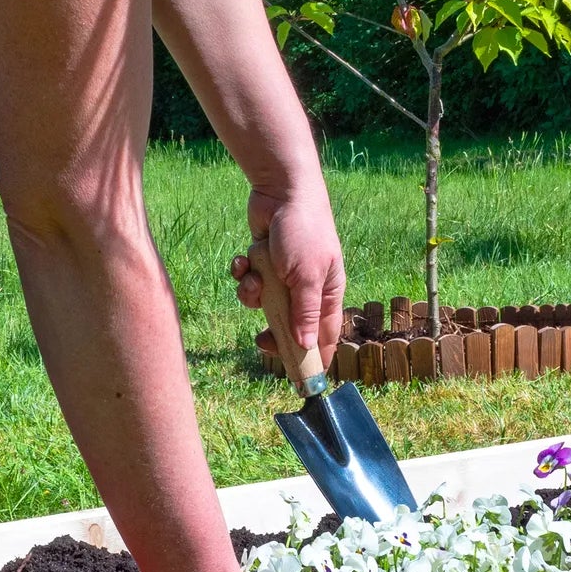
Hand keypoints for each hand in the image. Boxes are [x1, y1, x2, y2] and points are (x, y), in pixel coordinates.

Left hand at [232, 183, 345, 369]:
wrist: (281, 190)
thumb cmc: (304, 231)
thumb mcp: (307, 276)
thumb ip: (305, 312)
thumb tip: (306, 345)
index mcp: (327, 294)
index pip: (326, 337)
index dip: (315, 359)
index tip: (302, 381)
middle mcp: (307, 289)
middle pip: (290, 327)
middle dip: (273, 333)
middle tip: (260, 342)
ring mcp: (284, 277)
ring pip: (264, 305)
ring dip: (253, 296)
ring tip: (253, 280)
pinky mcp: (263, 264)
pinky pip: (250, 282)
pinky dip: (243, 274)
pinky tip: (243, 260)